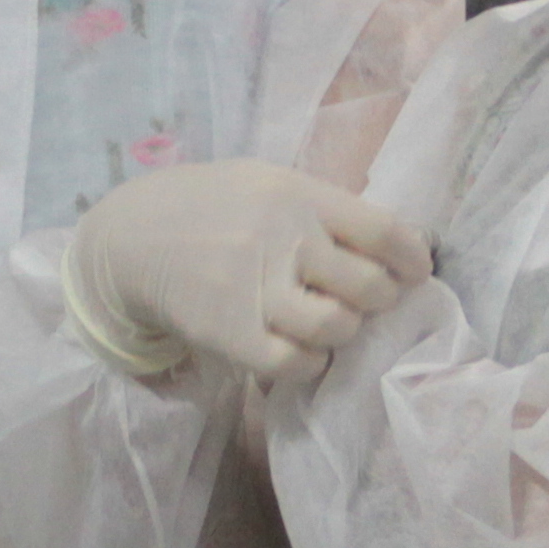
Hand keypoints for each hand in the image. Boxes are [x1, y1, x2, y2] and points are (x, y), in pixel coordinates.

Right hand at [60, 159, 430, 383]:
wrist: (133, 238)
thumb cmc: (215, 208)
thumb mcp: (268, 184)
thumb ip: (325, 209)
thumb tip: (398, 244)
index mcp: (297, 196)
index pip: (384, 232)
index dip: (414, 259)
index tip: (415, 271)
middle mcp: (281, 240)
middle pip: (370, 286)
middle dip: (381, 299)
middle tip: (367, 299)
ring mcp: (255, 289)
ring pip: (337, 328)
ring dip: (345, 331)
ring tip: (331, 322)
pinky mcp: (231, 334)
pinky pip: (296, 363)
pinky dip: (310, 361)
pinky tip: (300, 345)